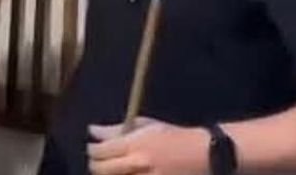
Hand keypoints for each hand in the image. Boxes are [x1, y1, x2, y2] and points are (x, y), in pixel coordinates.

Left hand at [88, 118, 207, 174]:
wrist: (203, 154)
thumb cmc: (172, 136)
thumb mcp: (146, 126)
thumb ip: (117, 129)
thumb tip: (92, 130)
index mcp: (135, 144)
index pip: (101, 151)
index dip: (92, 150)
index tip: (92, 148)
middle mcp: (138, 164)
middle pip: (102, 170)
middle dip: (95, 166)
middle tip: (97, 161)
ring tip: (112, 169)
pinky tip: (127, 173)